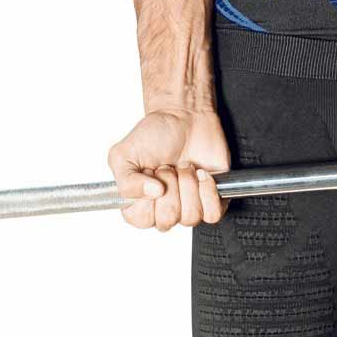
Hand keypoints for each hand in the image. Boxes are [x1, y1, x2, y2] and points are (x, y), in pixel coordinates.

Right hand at [108, 108, 230, 230]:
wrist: (185, 116)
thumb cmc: (155, 133)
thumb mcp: (124, 154)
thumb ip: (126, 181)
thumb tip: (153, 194)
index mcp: (139, 202)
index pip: (143, 220)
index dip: (148, 196)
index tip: (150, 174)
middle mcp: (163, 207)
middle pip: (168, 219)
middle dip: (170, 186)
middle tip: (168, 166)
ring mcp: (188, 204)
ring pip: (190, 216)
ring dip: (189, 184)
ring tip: (185, 166)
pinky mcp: (211, 198)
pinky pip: (213, 213)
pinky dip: (209, 191)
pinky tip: (202, 174)